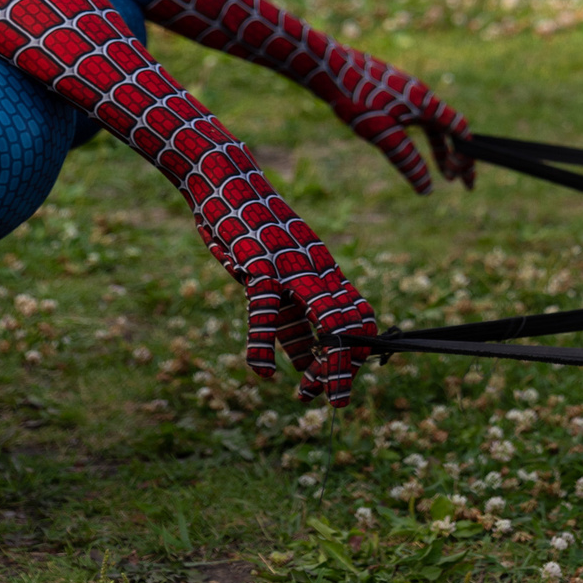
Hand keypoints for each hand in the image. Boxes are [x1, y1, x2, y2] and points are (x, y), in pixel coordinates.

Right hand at [185, 166, 378, 402]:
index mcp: (324, 275)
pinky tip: (260, 371)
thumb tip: (302, 360)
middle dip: (346, 368)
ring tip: (311, 397)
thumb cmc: (250, 233)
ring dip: (320, 363)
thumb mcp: (274, 279)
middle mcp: (316, 273)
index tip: (341, 384)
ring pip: (323, 320)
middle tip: (339, 403)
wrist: (227, 180)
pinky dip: (263, 345)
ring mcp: (291, 269)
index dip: (355, 354)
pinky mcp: (258, 267)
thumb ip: (290, 317)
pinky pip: (265, 312)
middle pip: (348, 325)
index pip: (356, 318)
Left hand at [309, 47, 473, 193]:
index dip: (466, 157)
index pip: (459, 131)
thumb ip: (407, 159)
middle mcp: (423, 95)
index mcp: (426, 104)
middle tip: (453, 180)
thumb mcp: (383, 135)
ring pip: (433, 123)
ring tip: (440, 169)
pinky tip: (411, 141)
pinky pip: (420, 115)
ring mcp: (409, 90)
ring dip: (439, 147)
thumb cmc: (357, 99)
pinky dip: (425, 134)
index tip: (466, 180)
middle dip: (455, 156)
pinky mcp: (395, 88)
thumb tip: (426, 188)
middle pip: (449, 129)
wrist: (331, 66)